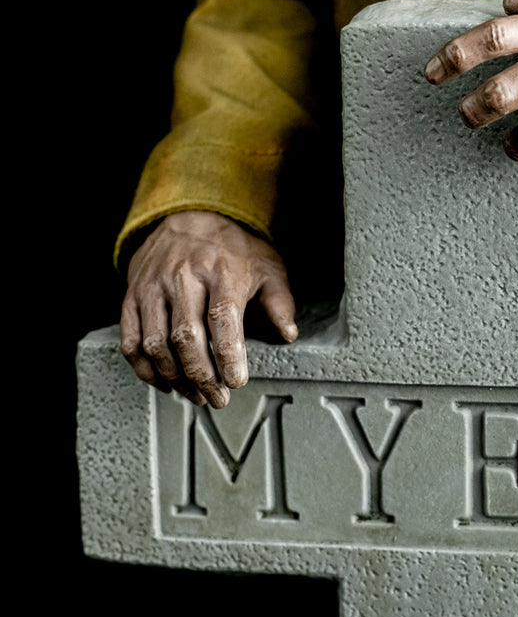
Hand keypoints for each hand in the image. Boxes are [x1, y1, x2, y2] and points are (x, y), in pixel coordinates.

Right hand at [120, 211, 297, 407]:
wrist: (188, 217)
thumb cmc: (233, 250)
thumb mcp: (267, 267)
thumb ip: (279, 302)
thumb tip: (288, 334)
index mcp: (221, 272)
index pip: (222, 318)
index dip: (228, 354)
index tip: (235, 382)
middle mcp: (183, 278)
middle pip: (186, 336)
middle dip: (202, 375)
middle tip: (218, 399)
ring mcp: (153, 287)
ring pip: (156, 342)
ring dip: (175, 377)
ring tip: (196, 395)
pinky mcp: (132, 296)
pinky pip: (131, 340)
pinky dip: (145, 368)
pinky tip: (165, 382)